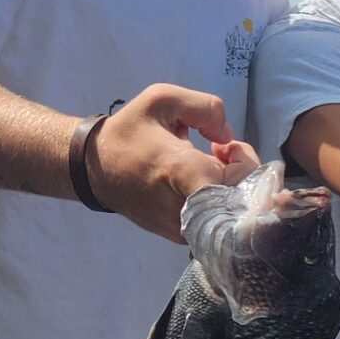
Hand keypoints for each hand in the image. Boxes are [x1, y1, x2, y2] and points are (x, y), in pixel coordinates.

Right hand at [89, 83, 254, 241]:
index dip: (243, 159)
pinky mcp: (183, 238)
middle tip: (217, 150)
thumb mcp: (162, 100)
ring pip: (232, 211)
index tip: (223, 145)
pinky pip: (217, 220)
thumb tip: (228, 138)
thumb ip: (206, 108)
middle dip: (240, 169)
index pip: (241, 178)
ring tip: (204, 165)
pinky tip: (198, 182)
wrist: (94, 170)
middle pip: (245, 195)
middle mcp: (187, 207)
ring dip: (229, 185)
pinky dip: (217, 200)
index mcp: (183, 171)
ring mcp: (185, 228)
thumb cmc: (129, 134)